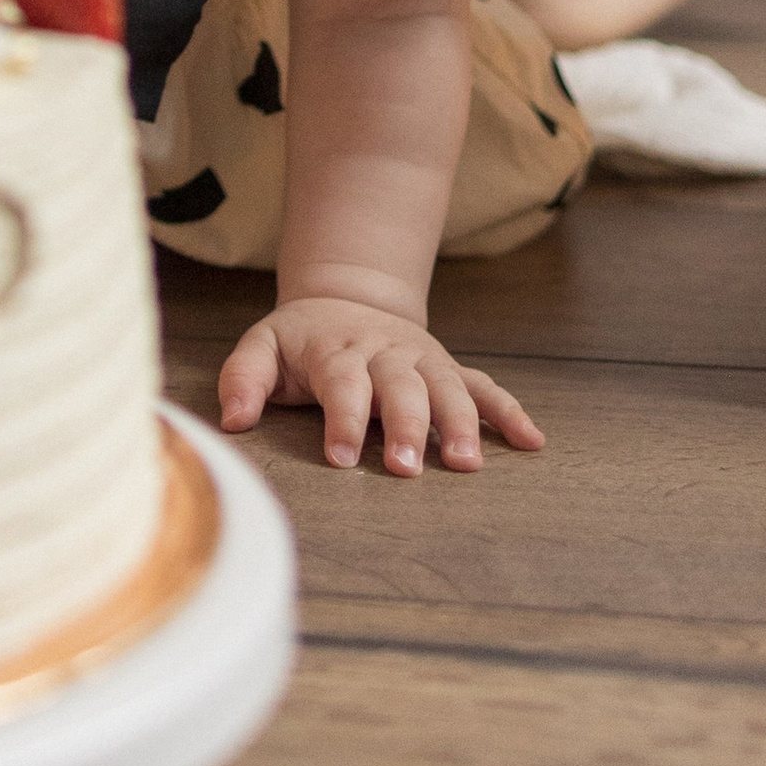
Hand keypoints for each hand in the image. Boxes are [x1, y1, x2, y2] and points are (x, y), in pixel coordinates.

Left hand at [216, 293, 541, 476]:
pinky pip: (483, 387)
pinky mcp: (447, 367)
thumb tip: (232, 420)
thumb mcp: (262, 346)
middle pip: (400, 387)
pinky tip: (532, 441)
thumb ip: (243, 378)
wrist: (347, 297)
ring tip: (466, 464)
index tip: (340, 460)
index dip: (342, 420)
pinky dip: (508, 411)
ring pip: (447, 387)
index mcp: (338, 350)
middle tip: (406, 469)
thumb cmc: (301, 339)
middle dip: (404, 426)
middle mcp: (386, 352)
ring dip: (460, 424)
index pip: (342, 384)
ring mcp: (422, 358)